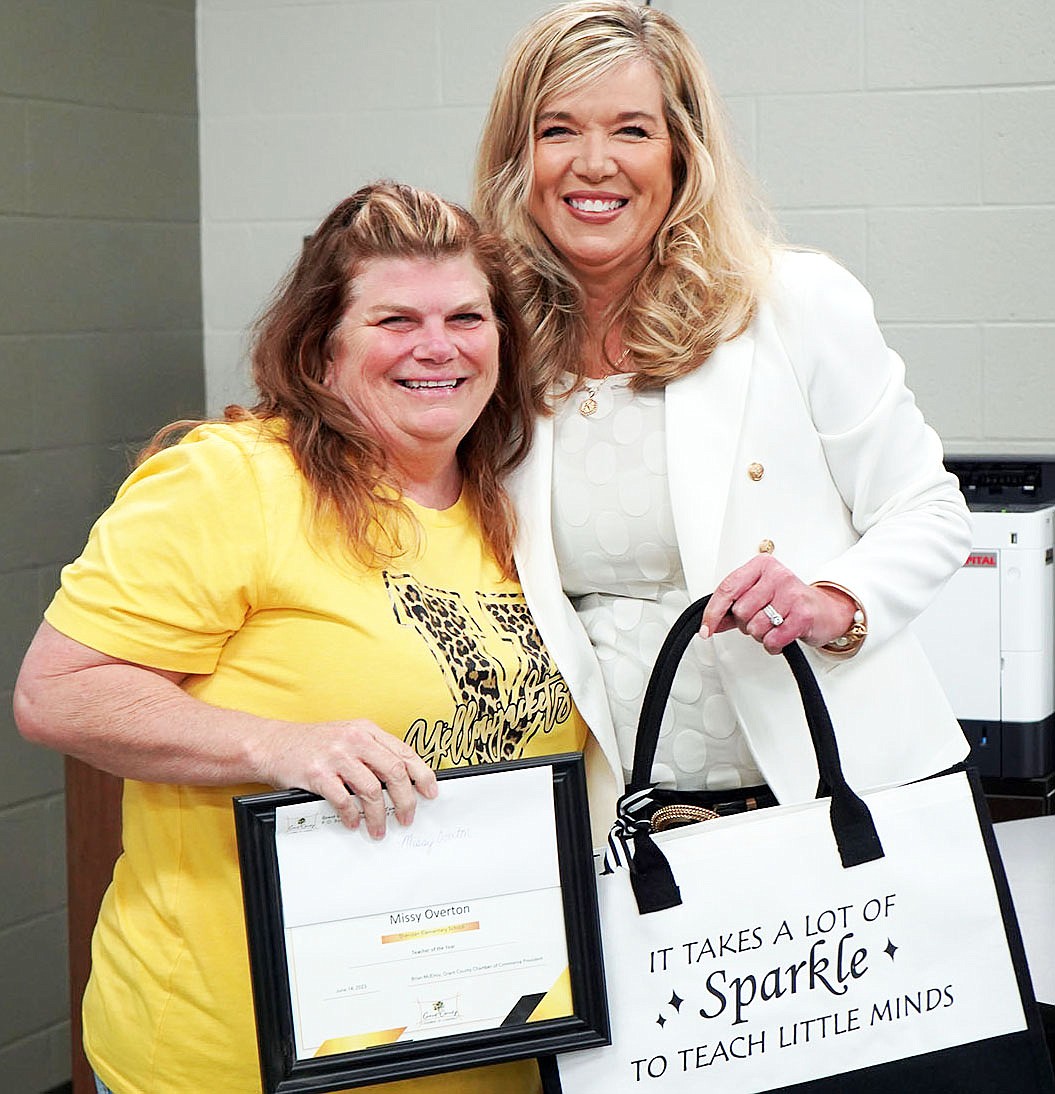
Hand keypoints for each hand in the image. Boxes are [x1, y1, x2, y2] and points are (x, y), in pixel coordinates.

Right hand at [257, 720, 438, 836]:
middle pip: (394, 772)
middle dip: (405, 800)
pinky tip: (353, 823)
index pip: (404, 753)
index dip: (422, 775)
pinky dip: (352, 816)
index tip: (430, 792)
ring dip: (379, 815)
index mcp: (366, 730)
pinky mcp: (318, 773)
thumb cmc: (312, 744)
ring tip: (379, 829)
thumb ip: (373, 751)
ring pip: (372, 790)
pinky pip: (344, 800)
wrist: (272, 744)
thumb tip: (402, 779)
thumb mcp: (347, 736)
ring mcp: (336, 756)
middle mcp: (354, 739)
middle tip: (406, 817)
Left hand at [700, 556, 856, 653]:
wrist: (828, 610)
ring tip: (775, 626)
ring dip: (761, 635)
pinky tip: (781, 636)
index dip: (712, 612)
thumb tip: (710, 623)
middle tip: (762, 620)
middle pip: (740, 611)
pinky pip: (772, 639)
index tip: (706, 629)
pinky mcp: (802, 614)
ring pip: (754, 627)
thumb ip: (733, 607)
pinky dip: (773, 645)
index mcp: (762, 566)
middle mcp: (777, 575)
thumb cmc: (791, 601)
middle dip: (745, 624)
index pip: (727, 588)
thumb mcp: (760, 597)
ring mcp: (791, 594)